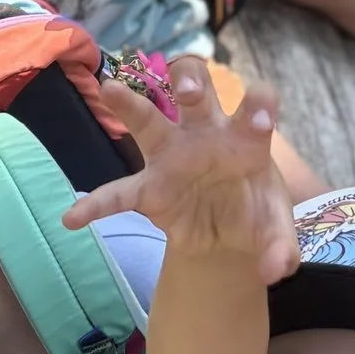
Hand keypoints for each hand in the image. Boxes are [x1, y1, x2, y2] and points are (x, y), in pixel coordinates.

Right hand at [63, 55, 298, 275]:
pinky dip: (96, 205)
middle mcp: (205, 134)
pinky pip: (119, 193)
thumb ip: (281, 247)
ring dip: (130, 103)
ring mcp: (172, 156)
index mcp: (245, 138)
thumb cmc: (253, 213)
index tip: (260, 121)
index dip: (259, 107)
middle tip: (188, 91)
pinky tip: (73, 219)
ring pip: (148, 119)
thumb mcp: (274, 230)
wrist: (227, 234)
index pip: (255, 106)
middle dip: (191, 82)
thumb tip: (275, 271)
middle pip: (196, 91)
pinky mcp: (150, 188)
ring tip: (109, 89)